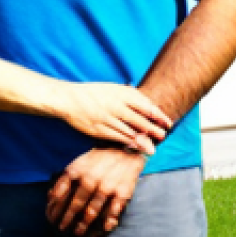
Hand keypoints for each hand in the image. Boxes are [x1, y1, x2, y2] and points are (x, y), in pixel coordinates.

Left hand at [46, 146, 146, 236]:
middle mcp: (90, 179)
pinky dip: (108, 222)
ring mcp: (106, 187)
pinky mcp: (122, 193)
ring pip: (92, 211)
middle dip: (67, 219)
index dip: (55, 207)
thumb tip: (51, 196)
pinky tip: (103, 229)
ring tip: (77, 233)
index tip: (50, 218)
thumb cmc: (96, 158)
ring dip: (83, 224)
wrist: (124, 149)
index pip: (62, 193)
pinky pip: (113, 212)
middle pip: (75, 205)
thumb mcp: (77, 163)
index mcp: (77, 170)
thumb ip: (65, 179)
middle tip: (61, 228)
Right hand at [55, 83, 171, 153]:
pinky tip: (135, 145)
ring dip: (143, 140)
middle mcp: (114, 105)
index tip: (167, 123)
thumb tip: (150, 107)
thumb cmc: (92, 93)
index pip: (145, 105)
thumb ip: (129, 96)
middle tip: (163, 136)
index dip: (158, 116)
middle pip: (140, 121)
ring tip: (152, 147)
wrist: (68, 98)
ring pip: (130, 132)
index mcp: (119, 93)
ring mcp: (106, 118)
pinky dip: (128, 142)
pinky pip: (117, 138)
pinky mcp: (98, 129)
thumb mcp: (111, 89)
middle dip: (154, 130)